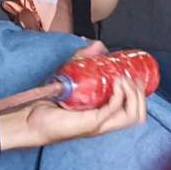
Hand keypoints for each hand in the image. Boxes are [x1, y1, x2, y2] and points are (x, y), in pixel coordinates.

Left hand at [13, 74, 147, 146]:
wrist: (29, 117)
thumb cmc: (48, 102)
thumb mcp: (70, 77)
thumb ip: (82, 61)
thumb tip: (97, 44)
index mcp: (103, 115)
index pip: (134, 111)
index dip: (141, 94)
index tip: (134, 76)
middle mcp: (104, 123)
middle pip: (138, 115)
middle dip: (141, 94)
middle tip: (131, 78)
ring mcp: (99, 125)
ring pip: (132, 116)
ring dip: (134, 95)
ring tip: (125, 80)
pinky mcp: (91, 123)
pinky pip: (114, 110)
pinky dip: (120, 95)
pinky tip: (117, 84)